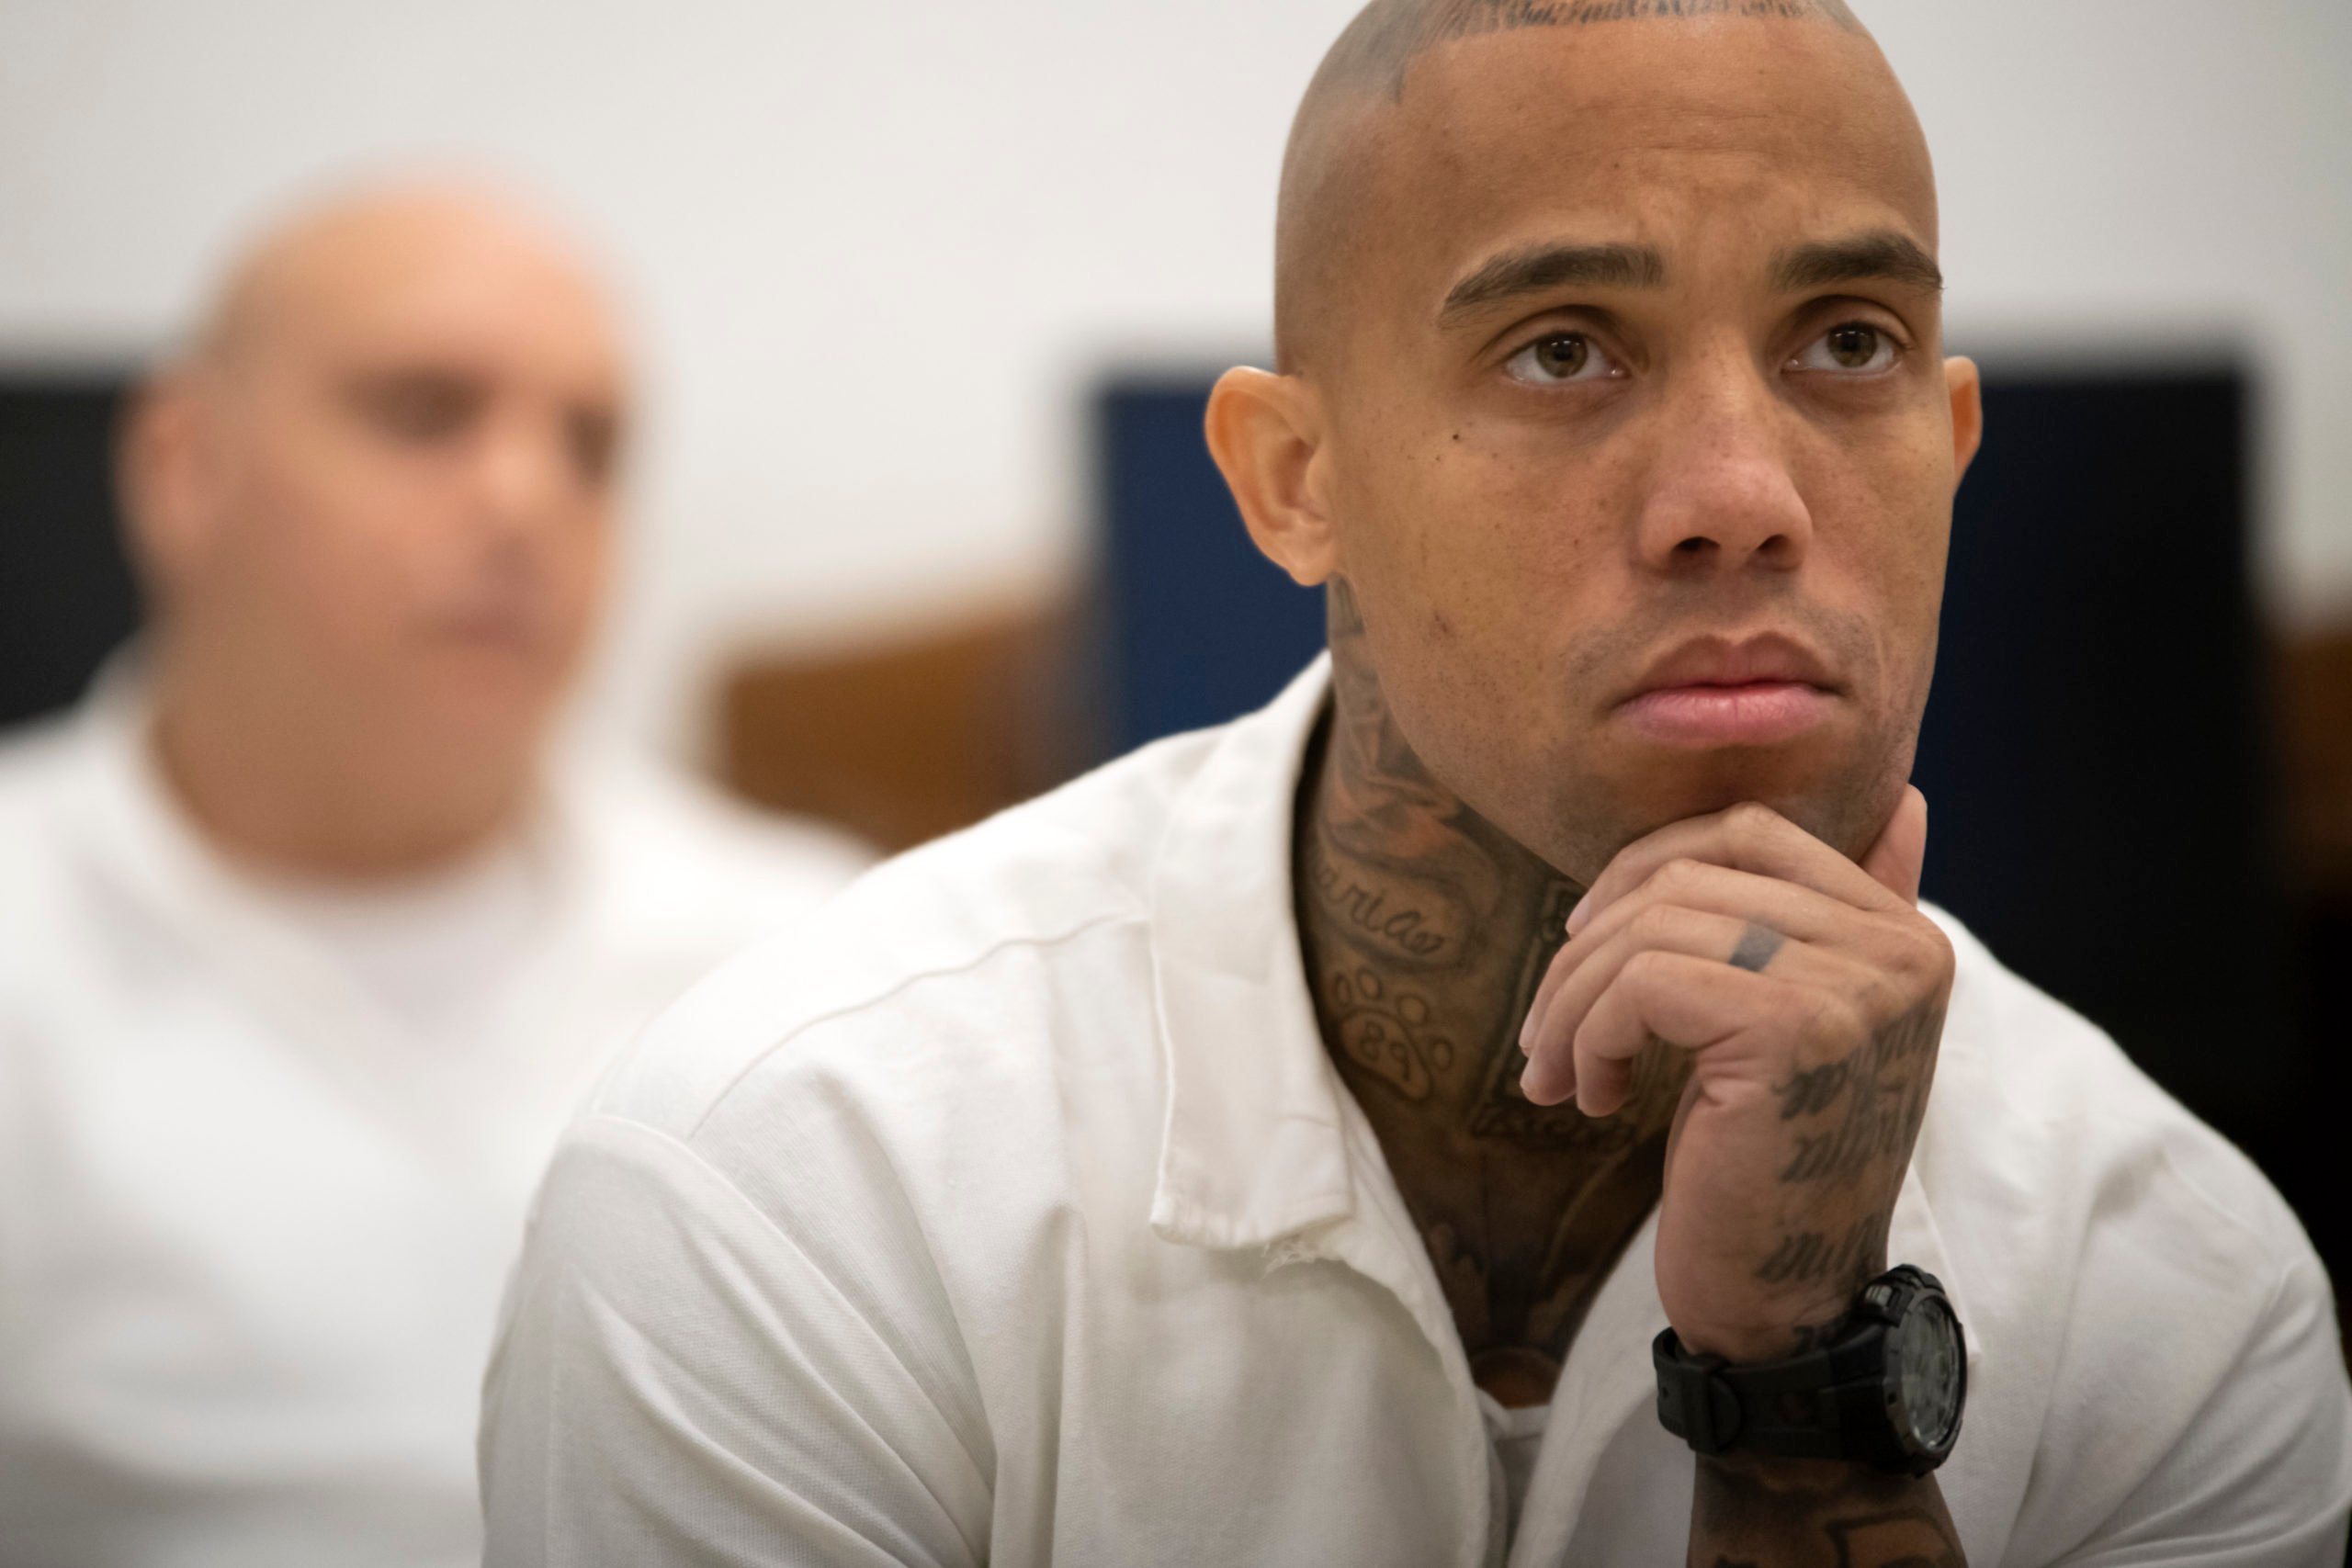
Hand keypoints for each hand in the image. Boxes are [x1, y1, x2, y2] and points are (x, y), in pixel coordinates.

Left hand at [1516, 789, 1951, 1360]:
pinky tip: (1591, 1096)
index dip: (1642, 868)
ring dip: (1571, 1000)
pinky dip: (1589, 1035)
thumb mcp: (1811, 1023)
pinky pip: (1643, 984)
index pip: (1748, 829)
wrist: (1788, 1300)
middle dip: (1589, 944)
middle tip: (1547, 1027)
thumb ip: (1843, 917)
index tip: (1589, 942)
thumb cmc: (1772, 1160)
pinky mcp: (1794, 1032)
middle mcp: (1897, 948)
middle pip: (1687, 874)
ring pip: (1651, 927)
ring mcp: (1854, 987)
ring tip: (1554, 1067)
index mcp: (1904, 932)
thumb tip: (1905, 795)